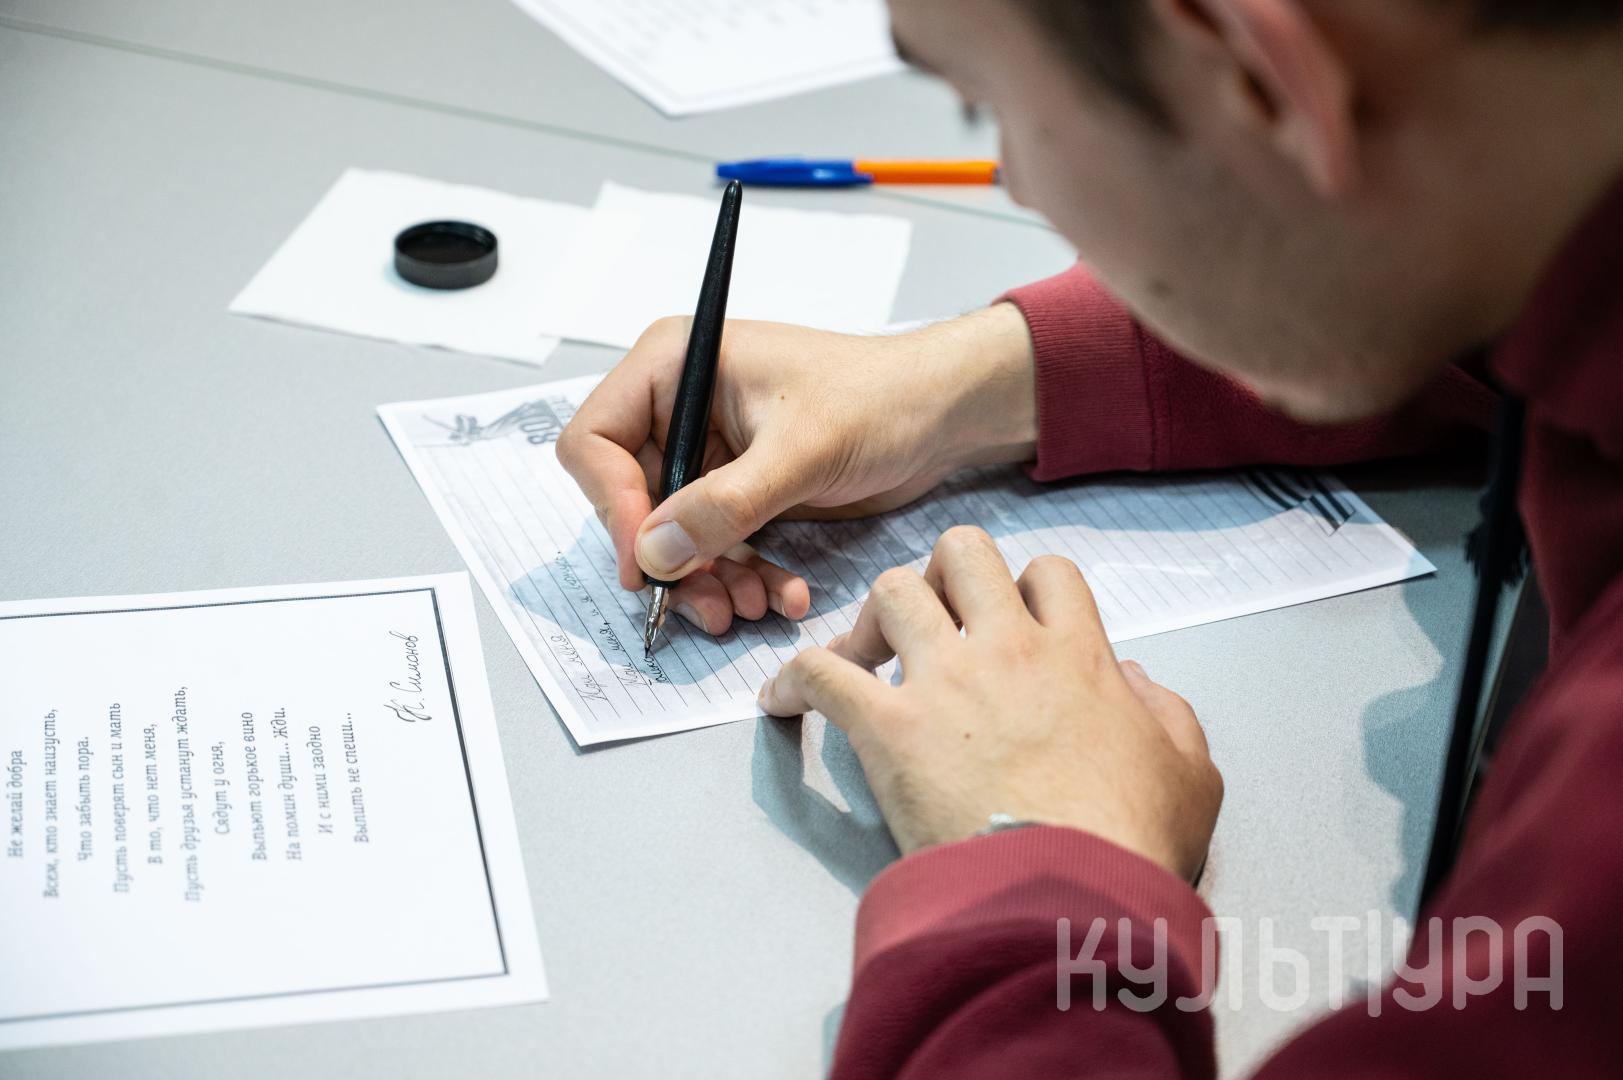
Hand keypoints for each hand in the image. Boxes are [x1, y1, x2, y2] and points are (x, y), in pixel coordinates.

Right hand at [556, 307, 1036, 635]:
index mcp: (672, 364)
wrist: (941, 414)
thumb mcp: (800, 451)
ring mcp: (706, 450)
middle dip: (672, 559)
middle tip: (712, 606)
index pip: (594, 442)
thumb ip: (725, 503)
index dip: (612, 506)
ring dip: (708, 579)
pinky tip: (781, 594)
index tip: (649, 563)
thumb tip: (653, 553)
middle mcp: (677, 405)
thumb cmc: (879, 399)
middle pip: (629, 500)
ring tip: (752, 607)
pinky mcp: (738, 487)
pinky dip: (741, 575)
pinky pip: (715, 545)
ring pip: (673, 535)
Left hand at [757, 526, 1222, 881]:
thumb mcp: (1192, 774)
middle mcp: (1007, 648)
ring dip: (874, 617)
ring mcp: (943, 682)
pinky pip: (821, 673)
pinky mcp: (887, 728)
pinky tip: (782, 700)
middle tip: (932, 619)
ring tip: (866, 656)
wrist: (1072, 895)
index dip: (1025, 586)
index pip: (1047, 571)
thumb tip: (1131, 678)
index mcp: (1079, 654)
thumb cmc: (1134, 842)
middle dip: (941, 572)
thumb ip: (1168, 712)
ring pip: (891, 591)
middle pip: (961, 551)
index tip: (1011, 623)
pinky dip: (794, 679)